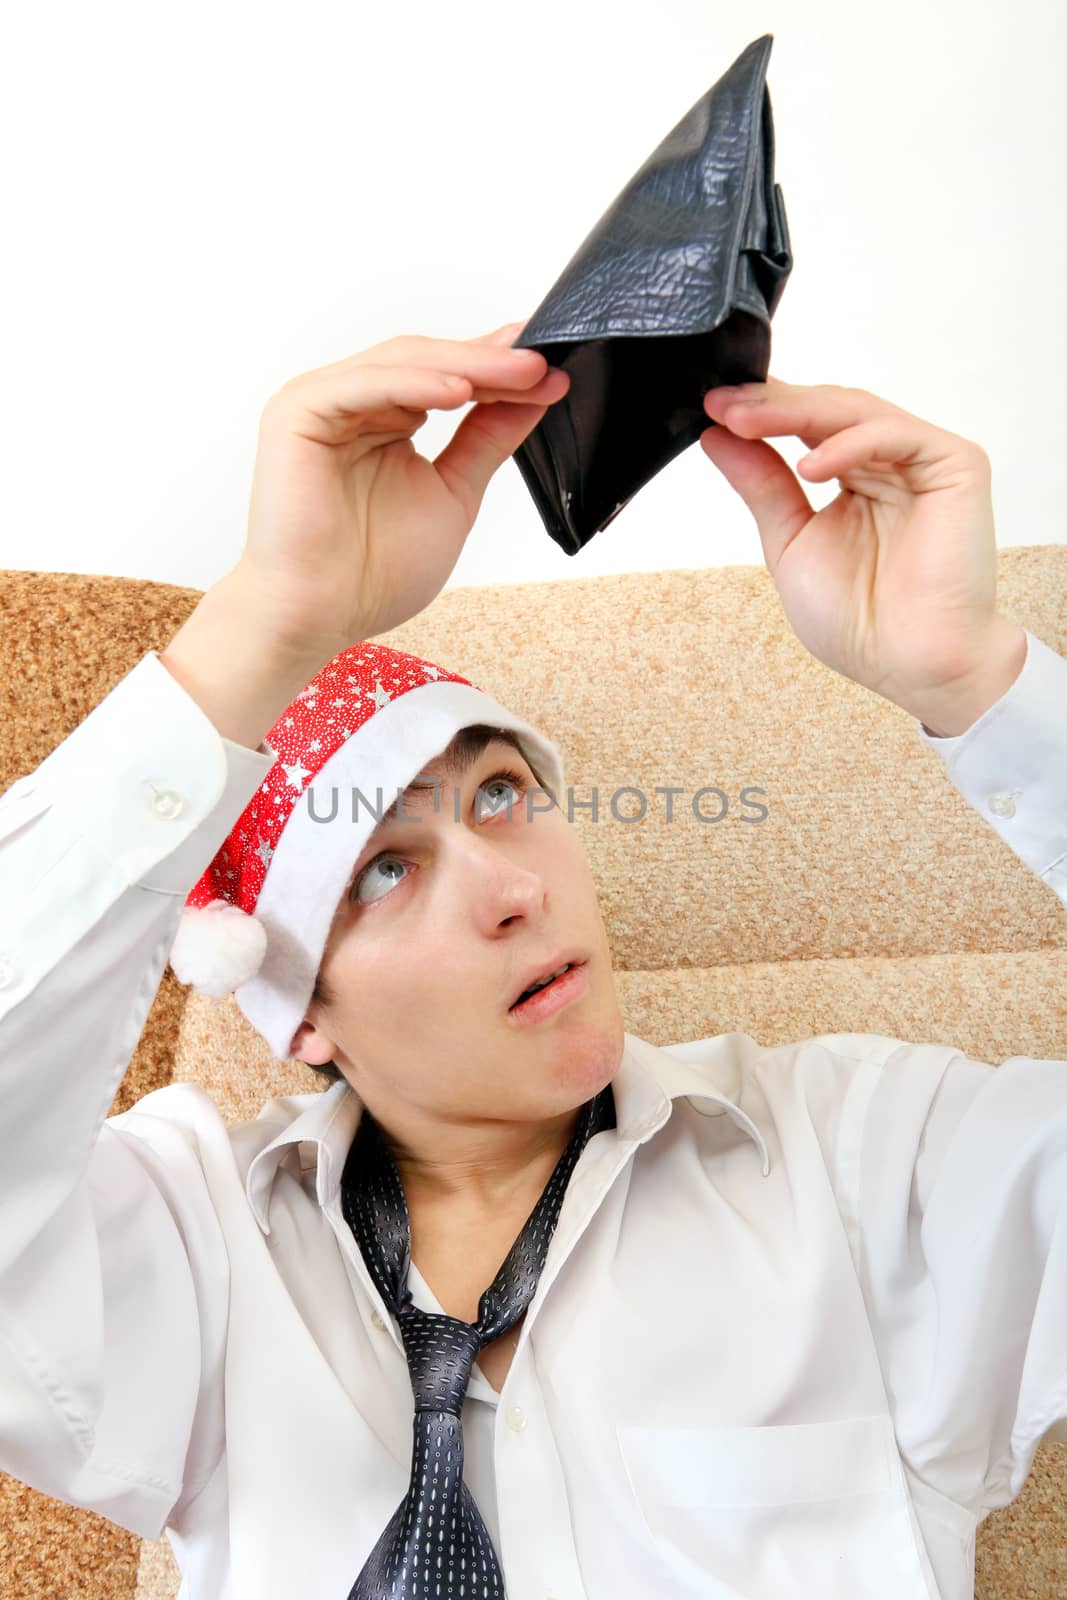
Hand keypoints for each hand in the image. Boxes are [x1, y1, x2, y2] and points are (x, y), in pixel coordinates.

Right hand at [233, 321, 569, 660]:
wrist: (321, 617)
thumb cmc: (376, 572)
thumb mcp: (454, 494)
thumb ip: (487, 441)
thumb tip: (536, 396)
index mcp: (385, 418)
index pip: (448, 376)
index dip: (500, 369)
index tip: (551, 368)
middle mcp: (354, 401)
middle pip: (430, 362)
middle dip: (492, 363)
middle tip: (542, 365)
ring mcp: (323, 402)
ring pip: (403, 363)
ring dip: (466, 365)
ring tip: (518, 373)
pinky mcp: (298, 411)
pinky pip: (366, 385)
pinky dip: (415, 383)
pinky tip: (461, 391)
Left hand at [700, 379, 1026, 733]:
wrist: (911, 666)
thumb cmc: (859, 621)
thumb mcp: (790, 543)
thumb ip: (761, 486)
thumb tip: (716, 436)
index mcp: (855, 476)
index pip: (805, 427)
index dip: (760, 412)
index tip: (710, 408)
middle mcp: (890, 461)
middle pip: (827, 410)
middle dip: (770, 404)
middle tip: (723, 405)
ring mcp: (923, 460)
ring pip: (857, 412)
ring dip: (797, 413)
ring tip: (747, 422)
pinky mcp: (956, 464)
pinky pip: (896, 436)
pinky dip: (849, 444)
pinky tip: (808, 466)